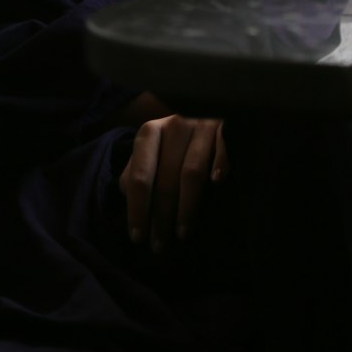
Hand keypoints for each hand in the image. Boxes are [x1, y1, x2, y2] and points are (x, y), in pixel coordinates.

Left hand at [118, 114, 227, 251]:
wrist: (209, 105)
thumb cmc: (175, 140)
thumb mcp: (152, 151)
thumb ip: (137, 170)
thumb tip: (126, 191)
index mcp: (149, 133)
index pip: (139, 176)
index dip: (137, 208)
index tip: (138, 237)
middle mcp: (173, 125)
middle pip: (165, 180)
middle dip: (161, 217)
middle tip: (159, 246)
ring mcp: (201, 125)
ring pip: (191, 172)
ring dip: (186, 207)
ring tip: (182, 234)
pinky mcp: (225, 125)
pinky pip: (222, 146)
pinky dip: (220, 163)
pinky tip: (218, 182)